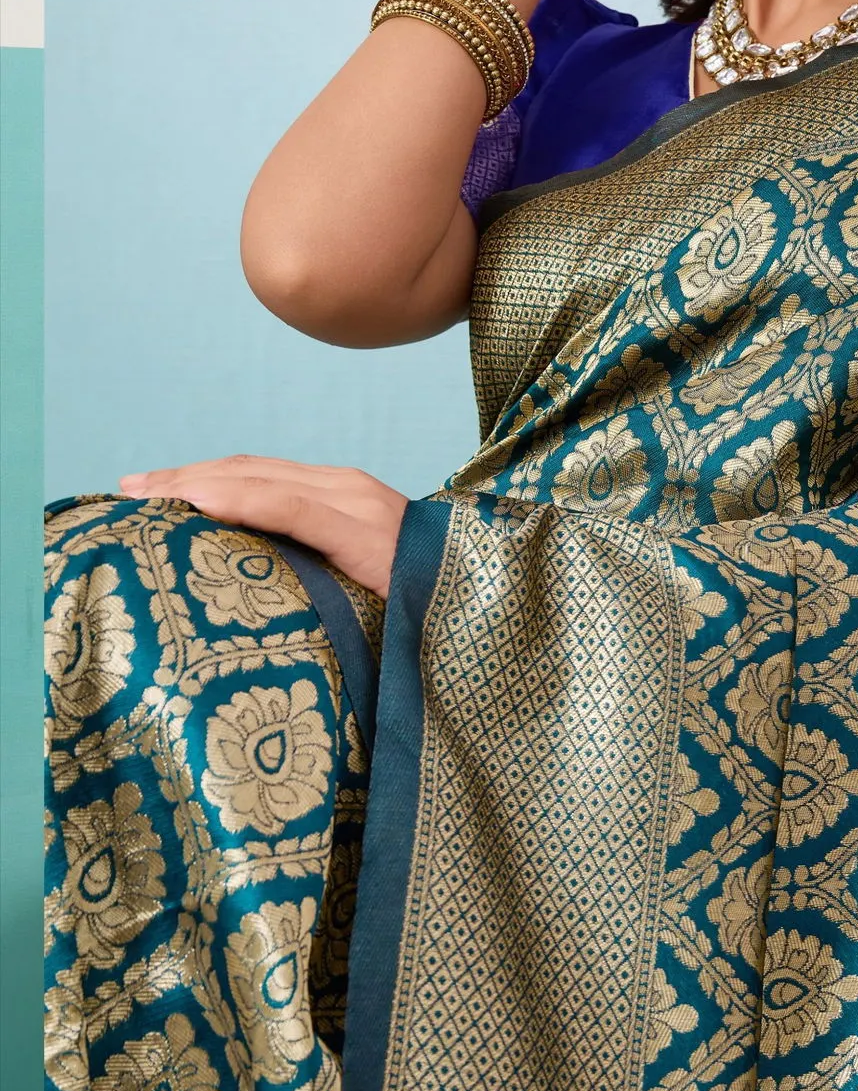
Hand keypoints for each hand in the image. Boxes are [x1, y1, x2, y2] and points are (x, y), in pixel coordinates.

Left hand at [118, 456, 406, 599]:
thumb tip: (266, 605)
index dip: (200, 480)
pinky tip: (193, 503)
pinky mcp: (366, 532)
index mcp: (349, 502)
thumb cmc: (430, 619)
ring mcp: (360, 506)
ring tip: (144, 498)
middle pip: (248, 471)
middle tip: (127, 492)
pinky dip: (236, 498)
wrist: (497, 618)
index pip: (261, 478)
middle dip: (183, 478)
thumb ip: (323, 581)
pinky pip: (288, 507)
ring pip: (258, 479)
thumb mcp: (364, 592)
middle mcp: (351, 490)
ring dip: (192, 484)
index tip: (148, 494)